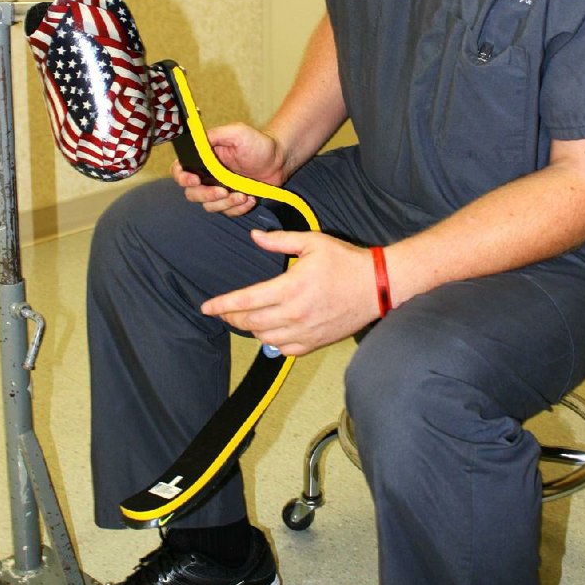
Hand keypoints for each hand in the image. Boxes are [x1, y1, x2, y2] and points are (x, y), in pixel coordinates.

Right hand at [171, 122, 286, 217]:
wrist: (280, 160)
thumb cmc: (258, 143)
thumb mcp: (236, 132)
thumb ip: (213, 135)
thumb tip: (195, 141)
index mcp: (203, 158)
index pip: (180, 170)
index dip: (182, 177)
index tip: (195, 179)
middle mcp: (207, 176)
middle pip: (192, 193)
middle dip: (206, 194)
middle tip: (223, 191)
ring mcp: (219, 190)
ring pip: (209, 206)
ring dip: (225, 203)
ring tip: (243, 194)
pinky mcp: (232, 201)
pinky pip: (227, 212)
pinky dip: (238, 208)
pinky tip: (250, 198)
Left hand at [201, 230, 380, 356]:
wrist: (377, 287)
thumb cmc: (346, 262)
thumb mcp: (312, 242)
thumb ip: (279, 241)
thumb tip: (253, 236)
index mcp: (290, 288)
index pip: (245, 301)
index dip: (221, 305)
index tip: (206, 307)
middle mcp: (294, 314)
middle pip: (249, 322)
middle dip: (231, 317)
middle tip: (224, 311)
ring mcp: (304, 332)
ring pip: (263, 337)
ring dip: (250, 328)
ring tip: (246, 318)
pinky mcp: (314, 343)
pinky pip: (283, 348)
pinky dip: (270, 341)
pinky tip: (270, 330)